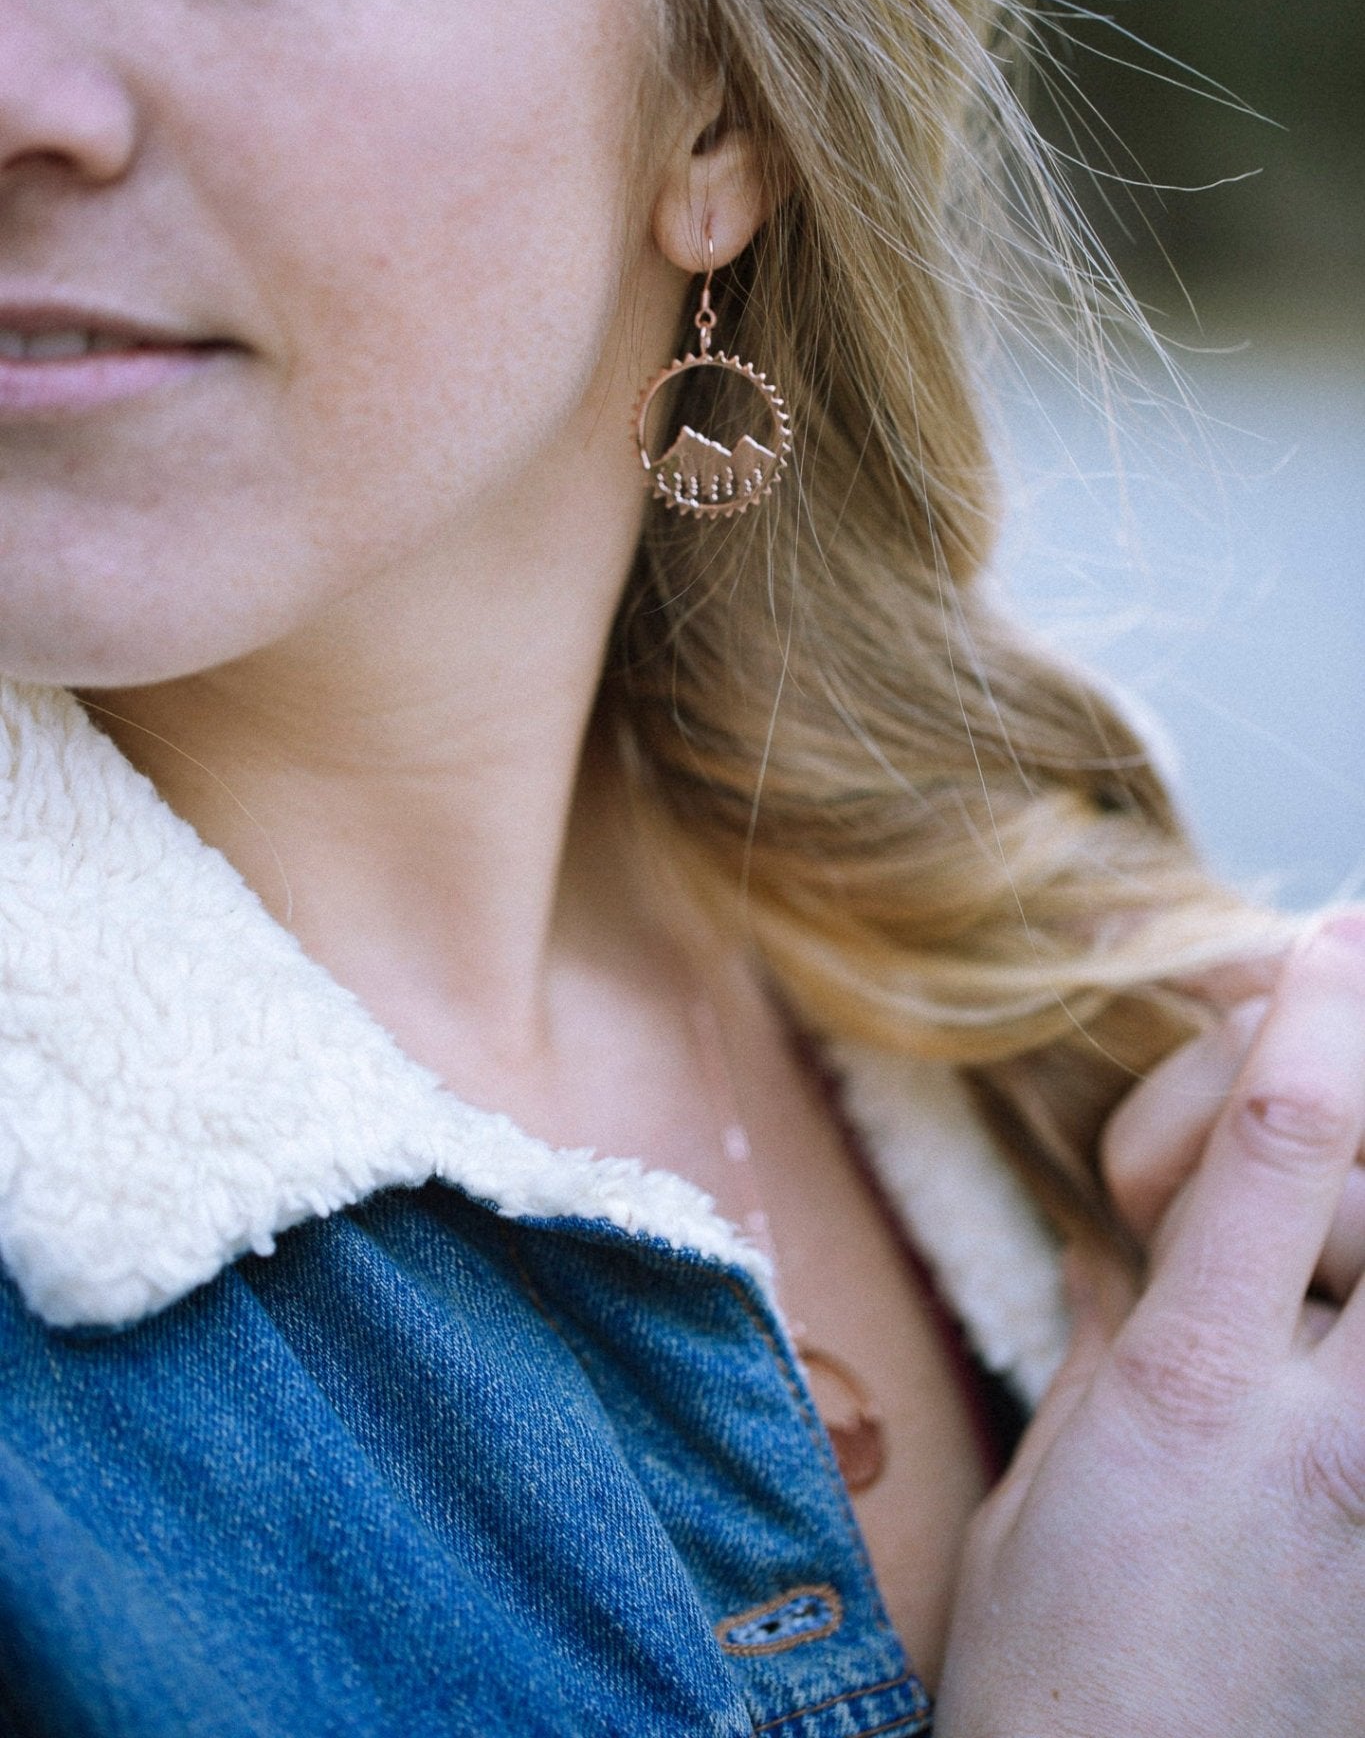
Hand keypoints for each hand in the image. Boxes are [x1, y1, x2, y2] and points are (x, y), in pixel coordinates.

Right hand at [934, 916, 1364, 1736]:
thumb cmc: (1060, 1681)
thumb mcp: (1050, 1481)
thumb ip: (1106, 1334)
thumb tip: (1122, 1241)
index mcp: (1192, 1393)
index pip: (1289, 1143)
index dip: (1313, 1013)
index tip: (1323, 936)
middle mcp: (1332, 1432)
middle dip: (1349, 1107)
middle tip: (1267, 1132)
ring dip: (1359, 1222)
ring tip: (1292, 1258)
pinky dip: (1358, 1287)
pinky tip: (1319, 1294)